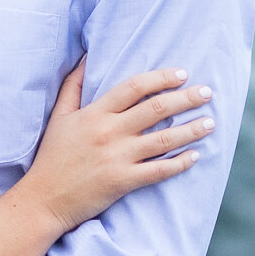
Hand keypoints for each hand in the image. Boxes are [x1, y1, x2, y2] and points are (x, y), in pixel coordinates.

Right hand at [27, 65, 213, 233]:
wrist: (43, 199)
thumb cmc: (52, 156)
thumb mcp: (59, 116)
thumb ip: (73, 85)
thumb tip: (87, 56)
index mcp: (95, 113)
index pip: (134, 87)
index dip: (161, 78)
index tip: (182, 74)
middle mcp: (109, 132)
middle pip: (156, 109)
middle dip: (186, 98)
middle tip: (207, 92)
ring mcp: (117, 157)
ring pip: (164, 139)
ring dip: (191, 130)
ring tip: (210, 123)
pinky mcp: (123, 181)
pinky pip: (159, 170)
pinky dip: (180, 163)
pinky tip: (195, 156)